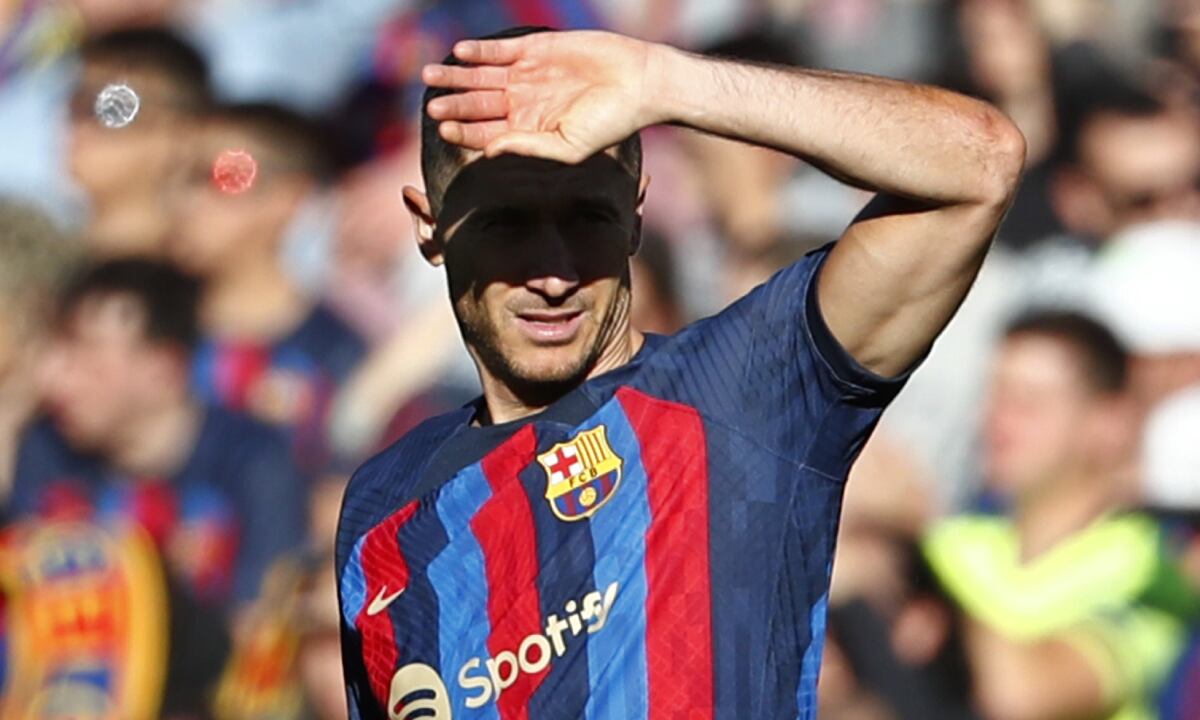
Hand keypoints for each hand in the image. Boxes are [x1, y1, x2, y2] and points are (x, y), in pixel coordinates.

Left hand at [422, 30, 659, 162]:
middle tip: (431, 104)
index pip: (485, 133)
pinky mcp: (536, 48)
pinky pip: (500, 50)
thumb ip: (529, 148)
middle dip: (453, 104)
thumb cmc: (610, 123)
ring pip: (481, 76)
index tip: (444, 129)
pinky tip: (461, 52)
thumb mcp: (569, 147)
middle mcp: (522, 103)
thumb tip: (490, 152)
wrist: (638, 84)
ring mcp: (526, 75)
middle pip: (477, 105)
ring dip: (456, 76)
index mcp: (527, 131)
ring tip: (430, 75)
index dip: (464, 132)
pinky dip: (480, 50)